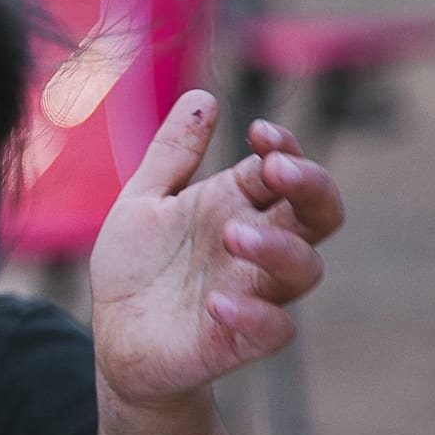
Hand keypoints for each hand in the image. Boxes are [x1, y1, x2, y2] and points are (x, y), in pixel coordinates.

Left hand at [90, 92, 343, 409]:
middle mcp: (259, 245)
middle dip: (310, 186)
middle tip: (275, 170)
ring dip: (278, 247)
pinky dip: (254, 314)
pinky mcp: (243, 338)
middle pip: (319, 214)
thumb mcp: (143, 201)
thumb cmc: (136, 267)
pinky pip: (274, 329)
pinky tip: (217, 302)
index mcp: (239, 205)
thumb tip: (203, 96)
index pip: (286, 169)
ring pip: (305, 268)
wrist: (115, 337)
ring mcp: (256, 292)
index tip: (259, 132)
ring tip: (234, 234)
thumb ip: (173, 153)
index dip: (285, 147)